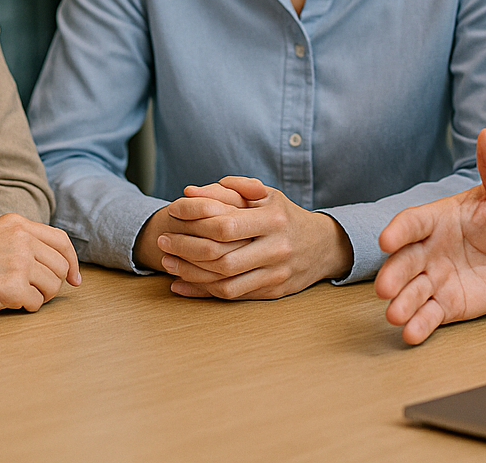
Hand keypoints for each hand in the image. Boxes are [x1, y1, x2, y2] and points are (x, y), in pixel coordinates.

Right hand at [0, 213, 79, 317]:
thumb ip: (21, 242)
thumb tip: (56, 264)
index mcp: (16, 223)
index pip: (60, 241)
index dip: (72, 262)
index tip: (75, 279)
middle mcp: (20, 238)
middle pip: (60, 267)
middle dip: (51, 285)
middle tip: (32, 294)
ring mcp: (17, 261)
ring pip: (52, 286)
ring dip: (37, 297)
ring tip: (13, 297)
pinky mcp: (11, 285)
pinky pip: (35, 303)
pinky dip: (24, 308)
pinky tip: (4, 302)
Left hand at [144, 177, 352, 299]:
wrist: (322, 246)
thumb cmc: (285, 215)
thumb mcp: (265, 194)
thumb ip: (230, 189)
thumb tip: (191, 191)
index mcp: (274, 219)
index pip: (226, 223)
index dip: (193, 218)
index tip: (172, 212)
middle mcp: (276, 248)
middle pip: (221, 256)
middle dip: (185, 249)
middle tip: (163, 242)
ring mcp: (275, 274)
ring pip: (224, 281)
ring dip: (190, 273)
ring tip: (167, 263)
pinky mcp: (272, 292)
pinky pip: (232, 295)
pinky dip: (203, 291)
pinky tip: (182, 283)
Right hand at [375, 127, 485, 344]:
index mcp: (436, 220)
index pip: (412, 223)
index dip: (399, 231)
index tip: (386, 240)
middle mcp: (428, 250)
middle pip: (404, 262)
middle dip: (393, 275)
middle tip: (385, 288)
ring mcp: (434, 278)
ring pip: (412, 292)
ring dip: (401, 303)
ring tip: (394, 314)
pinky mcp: (445, 304)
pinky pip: (429, 315)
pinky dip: (418, 325)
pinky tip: (410, 333)